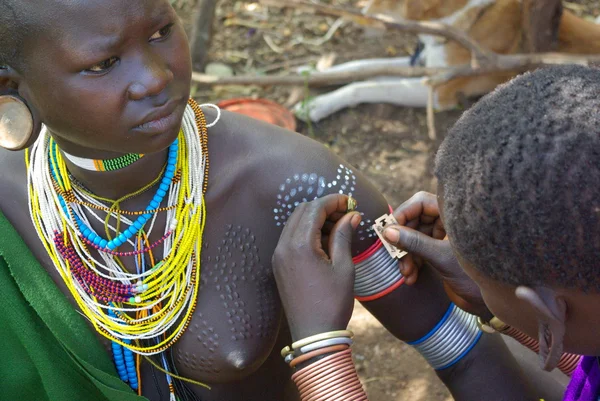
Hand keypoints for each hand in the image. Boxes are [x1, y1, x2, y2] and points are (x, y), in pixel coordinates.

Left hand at [272, 194, 361, 340]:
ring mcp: (278, 256)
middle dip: (323, 207)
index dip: (333, 201)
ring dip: (314, 219)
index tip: (349, 202)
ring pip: (295, 223)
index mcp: (299, 246)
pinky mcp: (279, 265)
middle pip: (301, 211)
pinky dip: (306, 232)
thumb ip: (343, 235)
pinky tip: (325, 240)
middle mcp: (283, 247)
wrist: (314, 335)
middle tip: (345, 213)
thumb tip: (351, 214)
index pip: (314, 209)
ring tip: (338, 226)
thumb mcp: (343, 267)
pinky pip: (290, 238)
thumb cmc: (332, 303)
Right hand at [382, 191, 490, 318]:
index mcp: (454, 215)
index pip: (420, 202)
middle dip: (403, 240)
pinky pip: (418, 252)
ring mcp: (443, 238)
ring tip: (406, 272)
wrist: (489, 304)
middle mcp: (448, 223)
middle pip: (414, 221)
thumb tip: (388, 232)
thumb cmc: (475, 276)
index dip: (403, 214)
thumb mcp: (441, 257)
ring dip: (406, 255)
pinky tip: (411, 278)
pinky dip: (412, 264)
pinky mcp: (440, 253)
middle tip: (395, 255)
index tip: (390, 231)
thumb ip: (414, 243)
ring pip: (414, 238)